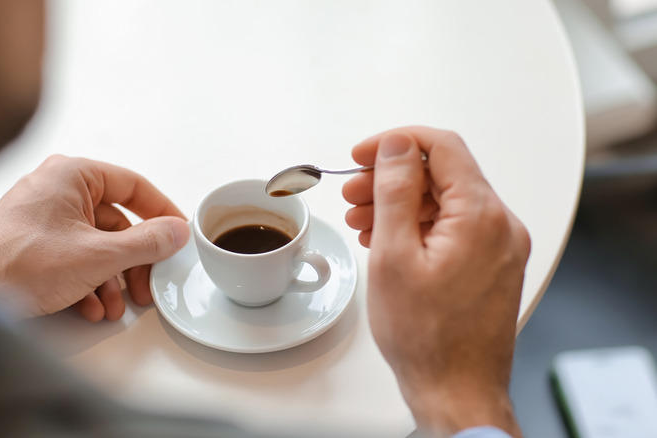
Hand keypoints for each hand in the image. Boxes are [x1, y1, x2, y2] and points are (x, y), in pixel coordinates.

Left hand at [0, 155, 188, 321]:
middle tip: (147, 287)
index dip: (162, 212)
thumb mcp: (99, 255)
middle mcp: (58, 188)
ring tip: (115, 308)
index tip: (179, 234)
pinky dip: (87, 282)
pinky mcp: (33, 241)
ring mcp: (43, 216)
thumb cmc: (22, 264)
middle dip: (133, 262)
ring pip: (97, 244)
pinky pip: (74, 255)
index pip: (133, 186)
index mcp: (73, 174)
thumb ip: (146, 243)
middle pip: (116, 222)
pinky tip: (91, 308)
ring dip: (111, 279)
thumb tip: (178, 232)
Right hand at [343, 127, 529, 437]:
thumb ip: (395, 192)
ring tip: (362, 221)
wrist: (456, 390)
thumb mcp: (394, 256)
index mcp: (482, 216)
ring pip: (446, 203)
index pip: (442, 147)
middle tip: (354, 194)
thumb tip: (396, 148)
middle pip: (443, 175)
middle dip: (392, 178)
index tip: (363, 155)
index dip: (396, 143)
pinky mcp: (493, 264)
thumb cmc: (427, 337)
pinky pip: (455, 228)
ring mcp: (500, 246)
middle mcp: (501, 225)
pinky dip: (420, 226)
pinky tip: (388, 240)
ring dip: (402, 204)